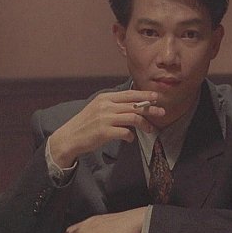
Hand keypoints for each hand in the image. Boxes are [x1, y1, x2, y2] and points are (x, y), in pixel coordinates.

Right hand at [49, 90, 165, 167]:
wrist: (69, 137)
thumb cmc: (86, 124)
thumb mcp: (98, 108)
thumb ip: (114, 105)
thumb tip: (135, 106)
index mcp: (105, 98)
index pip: (129, 94)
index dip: (144, 95)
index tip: (156, 97)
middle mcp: (106, 106)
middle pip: (134, 105)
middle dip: (150, 109)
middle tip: (162, 112)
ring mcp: (105, 118)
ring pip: (133, 118)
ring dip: (144, 124)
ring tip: (150, 129)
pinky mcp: (104, 132)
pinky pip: (125, 132)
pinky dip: (131, 136)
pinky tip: (130, 139)